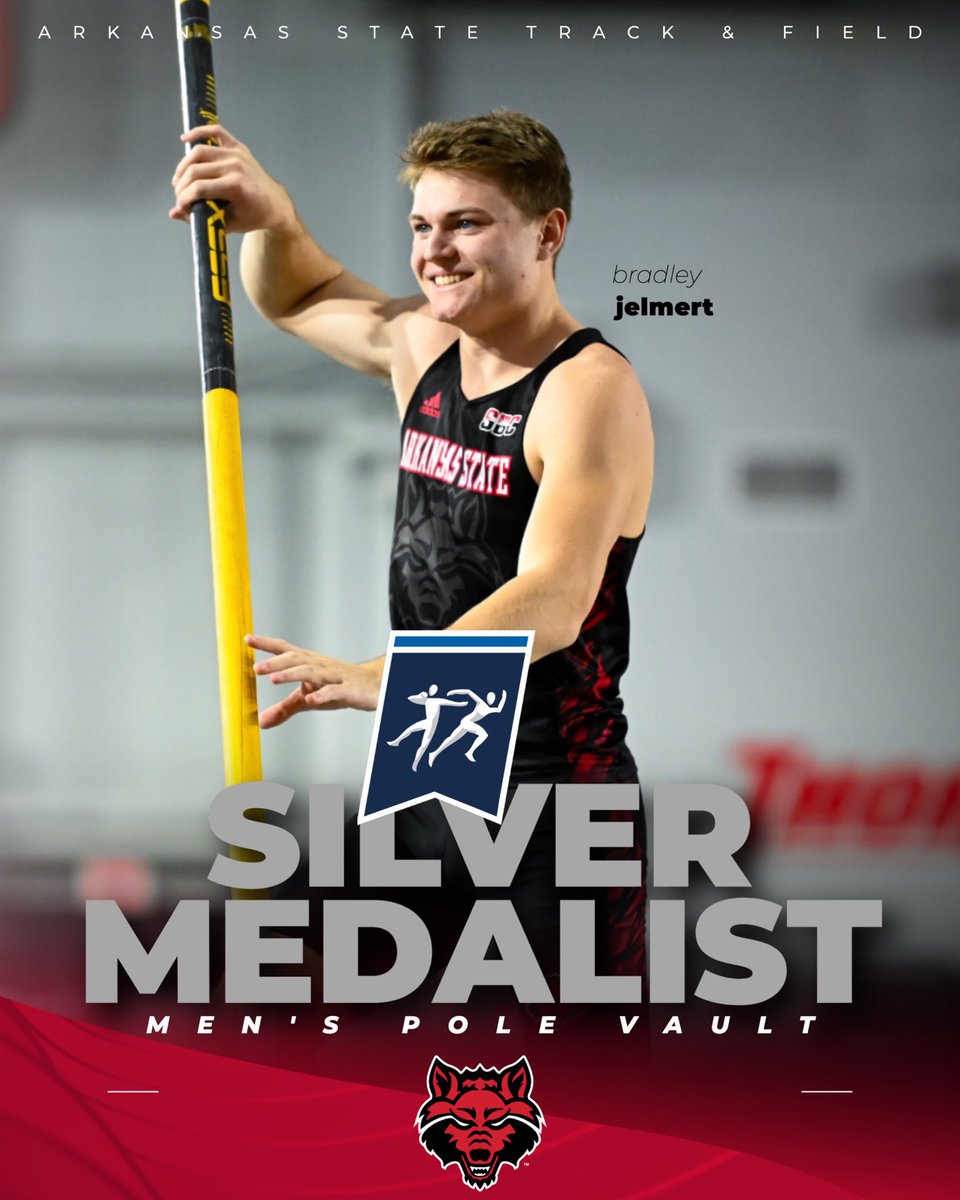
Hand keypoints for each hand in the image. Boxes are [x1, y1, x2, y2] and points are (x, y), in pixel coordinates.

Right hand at [170, 125, 295, 233]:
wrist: (275, 204)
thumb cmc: (252, 217)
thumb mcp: (228, 224)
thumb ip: (200, 218)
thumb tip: (173, 213)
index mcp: (236, 187)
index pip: (199, 188)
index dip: (184, 198)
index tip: (180, 206)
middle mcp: (236, 166)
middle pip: (195, 170)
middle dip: (182, 185)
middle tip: (179, 194)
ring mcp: (237, 154)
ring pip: (199, 152)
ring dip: (184, 165)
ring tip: (180, 178)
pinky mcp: (238, 146)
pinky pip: (216, 131)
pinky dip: (199, 131)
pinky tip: (185, 139)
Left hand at [246, 634, 381, 727]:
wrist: (375, 685)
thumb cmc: (338, 687)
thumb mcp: (308, 698)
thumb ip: (285, 708)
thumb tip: (261, 721)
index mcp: (309, 663)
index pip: (285, 650)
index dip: (267, 644)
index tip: (247, 639)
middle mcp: (319, 666)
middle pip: (296, 659)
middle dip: (276, 662)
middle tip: (256, 668)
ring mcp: (334, 677)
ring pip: (312, 672)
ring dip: (292, 674)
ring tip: (273, 679)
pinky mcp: (348, 691)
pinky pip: (334, 691)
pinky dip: (323, 694)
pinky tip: (311, 698)